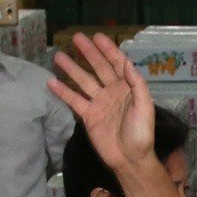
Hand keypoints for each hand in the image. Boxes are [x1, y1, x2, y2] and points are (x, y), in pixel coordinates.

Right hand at [48, 33, 156, 174]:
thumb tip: (127, 62)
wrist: (130, 159)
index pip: (116, 63)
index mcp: (127, 87)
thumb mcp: (145, 107)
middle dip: (88, 53)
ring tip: (58, 56)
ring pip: (83, 81)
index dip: (107, 49)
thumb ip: (136, 84)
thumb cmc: (141, 133)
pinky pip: (74, 100)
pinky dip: (63, 92)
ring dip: (71, 69)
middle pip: (98, 67)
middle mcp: (112, 91)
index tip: (97, 36)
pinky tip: (51, 82)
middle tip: (76, 38)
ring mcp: (99, 103)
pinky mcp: (88, 116)